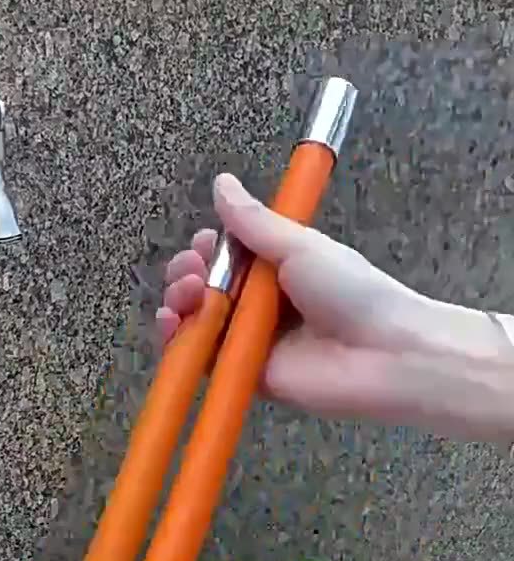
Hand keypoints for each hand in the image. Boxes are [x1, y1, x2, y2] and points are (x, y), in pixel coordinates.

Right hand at [160, 173, 513, 441]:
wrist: (385, 353)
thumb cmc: (353, 292)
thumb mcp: (300, 246)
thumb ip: (254, 222)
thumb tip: (222, 183)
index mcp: (280, 269)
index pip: (229, 257)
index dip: (209, 251)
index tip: (203, 244)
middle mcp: (264, 306)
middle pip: (210, 290)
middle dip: (190, 276)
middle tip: (192, 273)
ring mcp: (256, 343)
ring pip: (203, 324)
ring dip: (182, 305)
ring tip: (184, 296)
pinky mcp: (251, 377)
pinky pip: (208, 362)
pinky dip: (184, 346)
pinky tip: (174, 326)